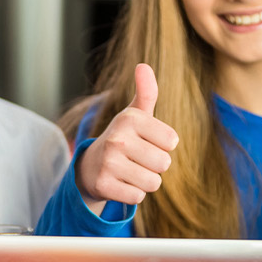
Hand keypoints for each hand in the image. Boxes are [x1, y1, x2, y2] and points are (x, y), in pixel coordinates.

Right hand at [76, 63, 178, 213]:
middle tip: (136, 160)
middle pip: (164, 163)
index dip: (163, 145)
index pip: (171, 141)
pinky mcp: (103, 185)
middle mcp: (117, 139)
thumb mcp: (134, 115)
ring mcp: (108, 163)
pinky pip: (138, 196)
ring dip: (145, 181)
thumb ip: (146, 92)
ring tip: (129, 172)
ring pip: (152, 182)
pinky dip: (132, 194)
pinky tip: (120, 183)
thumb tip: (143, 65)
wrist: (90, 166)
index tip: (146, 142)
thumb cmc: (122, 139)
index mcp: (129, 119)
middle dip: (154, 166)